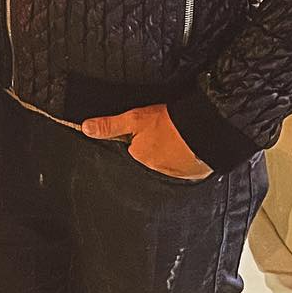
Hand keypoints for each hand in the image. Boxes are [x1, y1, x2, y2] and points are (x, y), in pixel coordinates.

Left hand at [81, 105, 209, 180]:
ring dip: (172, 151)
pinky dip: (187, 157)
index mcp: (139, 157)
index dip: (140, 136)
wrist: (205, 130)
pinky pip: (186, 166)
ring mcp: (175, 174)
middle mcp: (154, 169)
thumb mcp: (134, 119)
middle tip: (165, 129)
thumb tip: (86, 128)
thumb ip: (109, 125)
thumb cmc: (171, 124)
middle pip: (150, 155)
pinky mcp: (193, 174)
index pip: (134, 148)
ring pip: (168, 161)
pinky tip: (190, 145)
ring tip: (179, 136)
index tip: (150, 127)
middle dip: (155, 144)